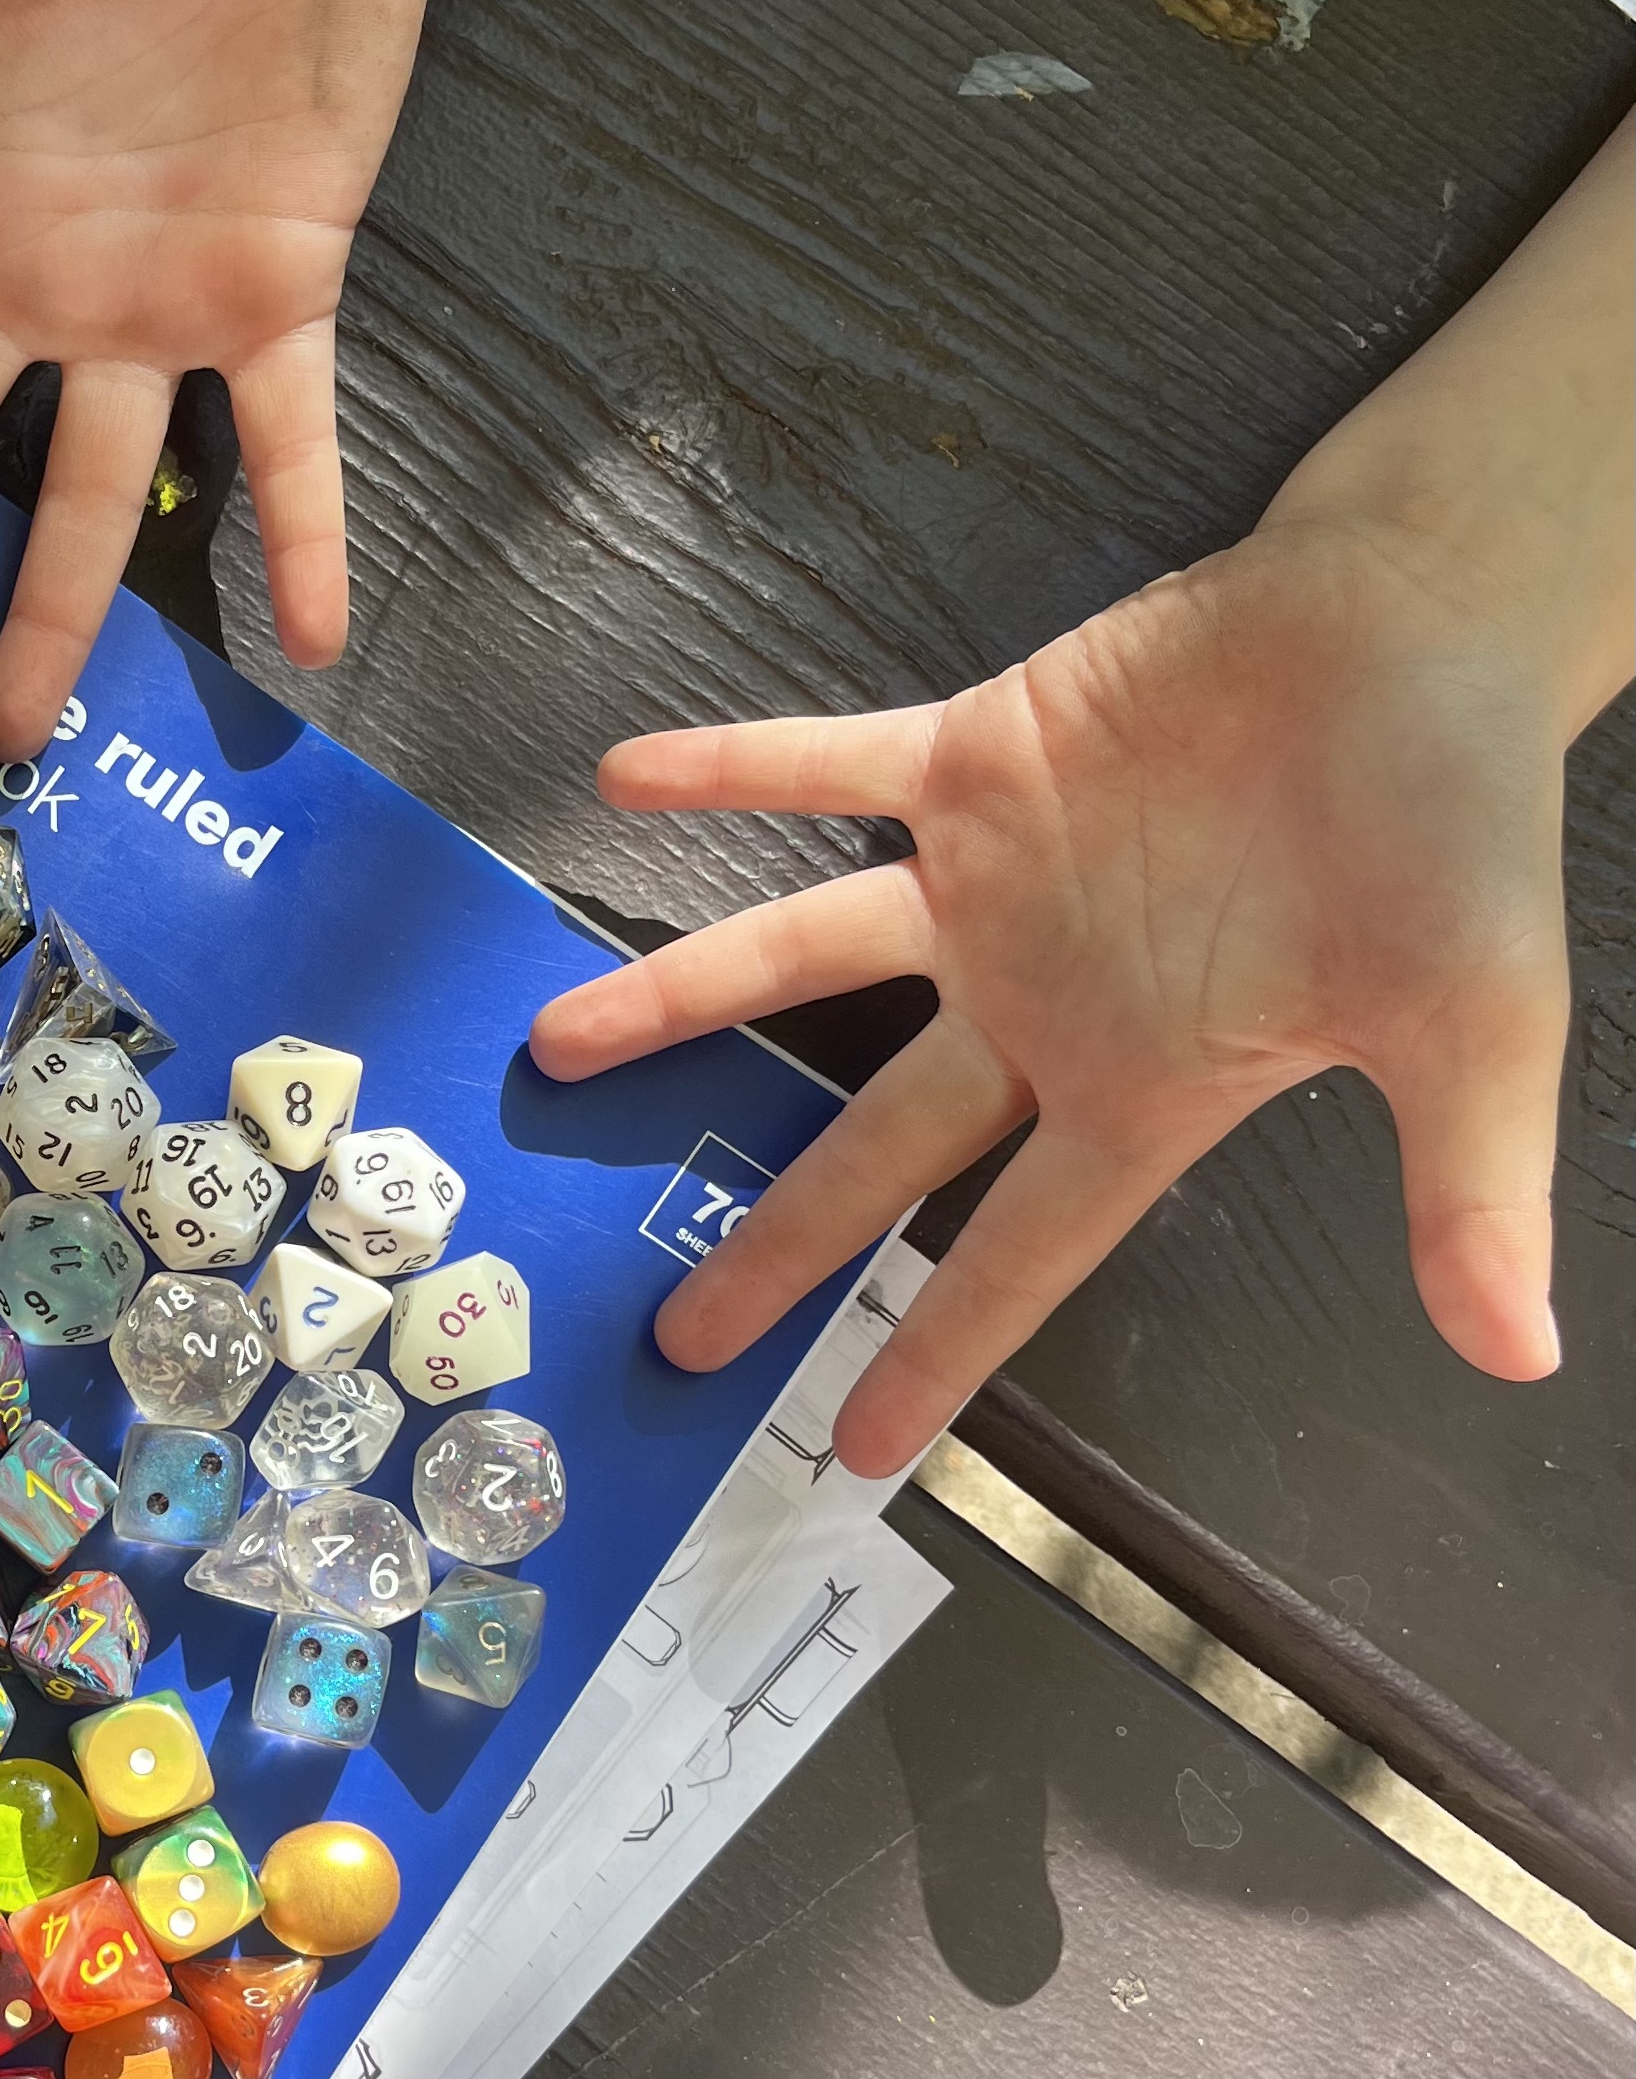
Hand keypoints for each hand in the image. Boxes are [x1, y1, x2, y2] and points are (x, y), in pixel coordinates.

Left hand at [531, 117, 1630, 1481]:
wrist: (1424, 631)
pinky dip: (734, 766)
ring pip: (801, 954)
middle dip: (777, 1235)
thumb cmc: (1454, 832)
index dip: (936, 1350)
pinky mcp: (973, 756)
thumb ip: (1465, 1185)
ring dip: (682, 993)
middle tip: (670, 1334)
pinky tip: (624, 774)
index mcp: (1141, 1087)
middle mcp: (1035, 1003)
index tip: (846, 1447)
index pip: (1019, 1250)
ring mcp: (987, 882)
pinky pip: (827, 766)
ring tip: (558, 1044)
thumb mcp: (1475, 1028)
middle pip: (874, 1143)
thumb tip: (1519, 1353)